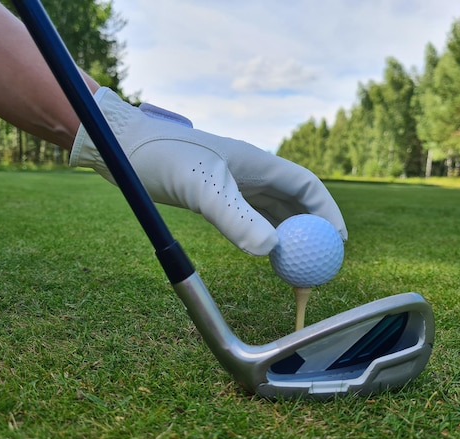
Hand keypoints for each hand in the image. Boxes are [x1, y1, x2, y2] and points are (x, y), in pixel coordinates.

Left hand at [70, 87, 346, 255]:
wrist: (122, 147)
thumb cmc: (161, 157)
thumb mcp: (200, 187)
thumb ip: (234, 217)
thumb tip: (270, 250)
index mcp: (257, 162)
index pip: (306, 187)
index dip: (327, 213)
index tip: (338, 242)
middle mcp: (251, 172)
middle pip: (294, 203)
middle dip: (310, 232)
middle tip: (316, 267)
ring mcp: (234, 183)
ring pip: (273, 212)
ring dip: (288, 238)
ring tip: (294, 269)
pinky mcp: (216, 195)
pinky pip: (251, 217)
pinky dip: (264, 236)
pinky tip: (263, 252)